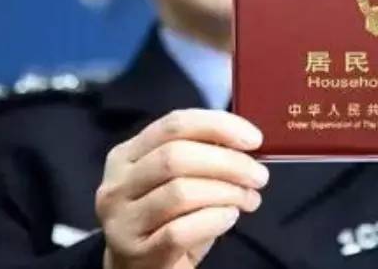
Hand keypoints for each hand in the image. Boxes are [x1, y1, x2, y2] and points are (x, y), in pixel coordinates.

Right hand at [95, 109, 268, 268]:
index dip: (218, 125)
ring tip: (249, 199)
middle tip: (259, 175)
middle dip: (228, 162)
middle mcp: (118, 183)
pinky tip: (230, 217)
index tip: (254, 138)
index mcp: (127, 154)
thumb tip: (245, 141)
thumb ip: (201, 155)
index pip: (175, 124)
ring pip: (180, 192)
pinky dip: (214, 219)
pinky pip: (180, 231)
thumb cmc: (166, 219)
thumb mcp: (176, 179)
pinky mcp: (135, 254)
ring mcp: (122, 220)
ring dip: (226, 192)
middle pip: (176, 156)